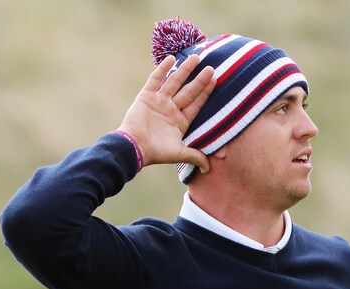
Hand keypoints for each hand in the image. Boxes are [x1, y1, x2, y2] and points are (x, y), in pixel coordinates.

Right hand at [116, 54, 215, 169]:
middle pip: (189, 91)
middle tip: (212, 67)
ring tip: (196, 57)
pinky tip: (171, 58)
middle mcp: (171, 110)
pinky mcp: (146, 96)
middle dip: (200, 80)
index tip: (215, 80)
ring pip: (175, 82)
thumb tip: (209, 169)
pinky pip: (155, 79)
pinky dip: (163, 69)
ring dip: (185, 70)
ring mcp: (159, 102)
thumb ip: (195, 156)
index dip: (206, 92)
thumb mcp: (179, 153)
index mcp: (180, 121)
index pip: (196, 104)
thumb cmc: (156, 152)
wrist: (134, 147)